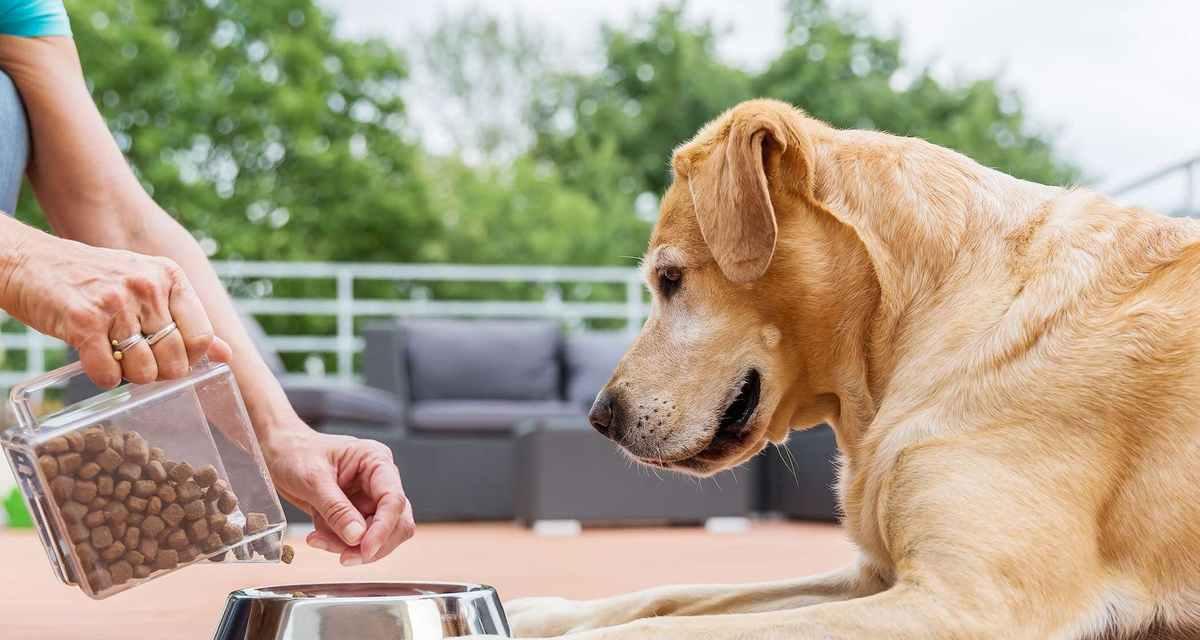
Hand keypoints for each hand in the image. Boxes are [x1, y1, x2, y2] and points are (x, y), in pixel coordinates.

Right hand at [0, 230, 229, 386]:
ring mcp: (116, 302)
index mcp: (170, 277)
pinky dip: (103, 378)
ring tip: (113, 355)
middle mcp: (148, 286)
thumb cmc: (94, 280)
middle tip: (136, 359)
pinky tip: (93, 359)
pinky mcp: (84, 320)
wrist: (32, 263)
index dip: (189, 358)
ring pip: (145, 371)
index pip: (201, 336)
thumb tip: (226, 354)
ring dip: (129, 376)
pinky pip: (109, 374)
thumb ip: (186, 320)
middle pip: (176, 359)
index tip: (169, 357)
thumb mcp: (148, 287)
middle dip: (159, 372)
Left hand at [263, 426, 413, 563]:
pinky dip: (339, 544)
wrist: (279, 454)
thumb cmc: (296, 453)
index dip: (384, 528)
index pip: (393, 499)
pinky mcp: (356, 514)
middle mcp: (379, 481)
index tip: (366, 549)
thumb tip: (357, 536)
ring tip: (319, 540)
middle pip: (396, 522)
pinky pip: (357, 539)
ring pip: (378, 535)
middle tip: (344, 556)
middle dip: (371, 543)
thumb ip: (336, 509)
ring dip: (351, 547)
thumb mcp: (313, 479)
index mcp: (376, 461)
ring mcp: (369, 499)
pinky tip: (318, 536)